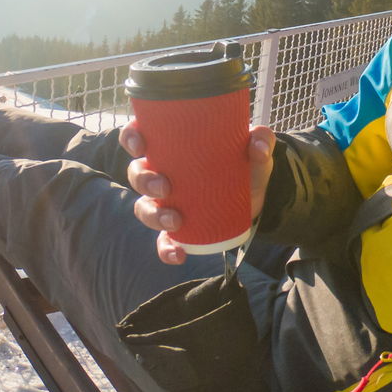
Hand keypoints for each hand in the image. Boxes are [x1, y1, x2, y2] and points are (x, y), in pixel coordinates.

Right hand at [125, 120, 274, 264]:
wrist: (257, 197)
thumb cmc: (246, 163)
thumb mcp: (255, 149)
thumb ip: (261, 139)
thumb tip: (258, 147)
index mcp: (172, 147)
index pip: (139, 137)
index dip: (130, 138)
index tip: (140, 143)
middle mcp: (162, 173)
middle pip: (137, 174)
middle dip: (144, 180)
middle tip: (166, 186)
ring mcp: (167, 203)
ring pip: (144, 208)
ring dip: (154, 215)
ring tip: (175, 220)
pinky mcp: (178, 228)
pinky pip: (163, 241)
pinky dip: (166, 249)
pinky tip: (178, 254)